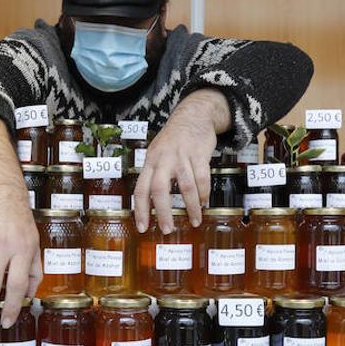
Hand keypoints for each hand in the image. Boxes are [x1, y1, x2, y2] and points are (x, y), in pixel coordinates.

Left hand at [134, 102, 217, 233]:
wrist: (193, 116)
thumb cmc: (173, 140)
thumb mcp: (156, 154)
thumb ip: (153, 175)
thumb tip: (150, 204)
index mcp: (150, 162)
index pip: (140, 189)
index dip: (140, 210)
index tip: (142, 227)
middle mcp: (163, 160)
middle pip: (159, 189)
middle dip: (163, 212)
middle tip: (167, 229)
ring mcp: (181, 156)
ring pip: (185, 186)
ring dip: (191, 207)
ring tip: (195, 221)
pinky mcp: (199, 154)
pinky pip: (202, 178)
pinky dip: (204, 194)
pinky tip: (204, 204)